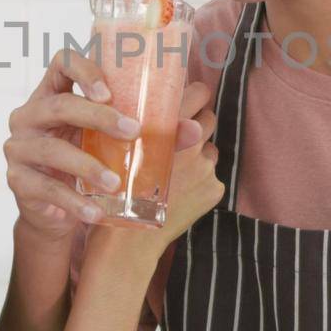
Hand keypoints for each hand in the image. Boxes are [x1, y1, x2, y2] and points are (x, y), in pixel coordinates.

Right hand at [4, 49, 209, 241]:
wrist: (54, 211)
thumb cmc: (85, 164)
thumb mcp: (109, 144)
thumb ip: (148, 133)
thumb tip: (194, 129)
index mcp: (53, 94)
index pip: (60, 63)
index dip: (83, 70)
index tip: (109, 92)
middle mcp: (30, 115)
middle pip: (60, 105)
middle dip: (98, 117)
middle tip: (132, 132)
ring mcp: (19, 148)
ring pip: (53, 149)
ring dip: (88, 165)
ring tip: (116, 182)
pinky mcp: (17, 180)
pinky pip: (46, 189)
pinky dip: (73, 202)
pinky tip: (94, 211)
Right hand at [91, 80, 222, 256]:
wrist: (129, 238)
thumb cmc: (116, 190)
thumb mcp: (120, 149)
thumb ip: (144, 127)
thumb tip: (160, 108)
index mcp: (166, 125)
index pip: (199, 92)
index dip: (197, 93)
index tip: (193, 96)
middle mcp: (191, 141)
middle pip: (209, 118)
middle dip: (197, 124)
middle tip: (180, 136)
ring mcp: (205, 166)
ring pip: (209, 149)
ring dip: (197, 154)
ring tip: (175, 169)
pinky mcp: (214, 188)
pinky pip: (212, 175)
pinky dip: (199, 180)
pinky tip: (179, 190)